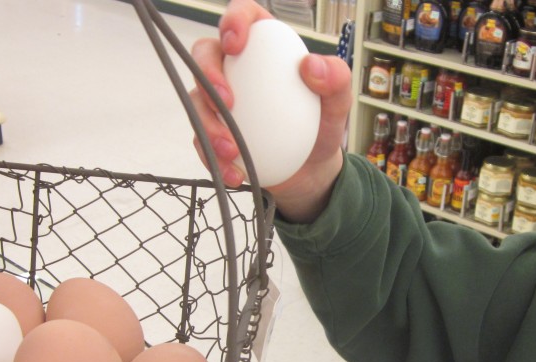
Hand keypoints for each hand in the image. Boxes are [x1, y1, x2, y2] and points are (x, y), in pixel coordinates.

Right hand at [189, 0, 352, 222]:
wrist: (310, 171)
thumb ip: (336, 79)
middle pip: (204, 53)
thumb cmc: (320, 127)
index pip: (243, 15)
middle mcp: (236, 67)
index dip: (233, 21)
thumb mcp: (338, 104)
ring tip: (233, 150)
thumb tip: (310, 65)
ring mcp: (218, 101)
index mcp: (265, 46)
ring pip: (196, 100)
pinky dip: (213, 157)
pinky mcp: (211, 131)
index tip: (236, 45)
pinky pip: (200, 139)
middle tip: (227, 102)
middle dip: (206, 73)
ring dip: (209, 124)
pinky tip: (235, 172)